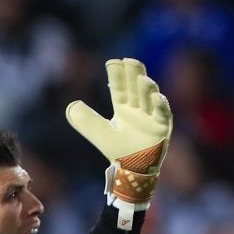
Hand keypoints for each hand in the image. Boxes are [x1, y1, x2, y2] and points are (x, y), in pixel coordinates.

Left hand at [66, 59, 171, 226]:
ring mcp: (151, 116)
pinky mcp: (162, 127)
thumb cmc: (118, 151)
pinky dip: (160, 106)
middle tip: (129, 61)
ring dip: (146, 88)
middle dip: (134, 74)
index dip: (116, 75)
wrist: (133, 172)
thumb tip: (71, 106)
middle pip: (136, 87)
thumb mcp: (100, 134)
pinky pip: (163, 114)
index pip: (120, 87)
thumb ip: (86, 121)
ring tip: (142, 79)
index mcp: (123, 107)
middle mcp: (138, 108)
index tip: (112, 62)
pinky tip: (157, 98)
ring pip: (149, 97)